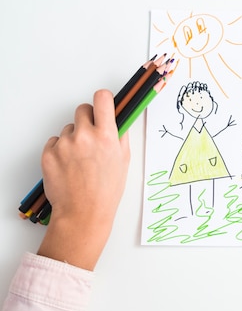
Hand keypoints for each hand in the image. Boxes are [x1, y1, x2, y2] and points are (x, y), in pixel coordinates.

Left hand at [37, 90, 129, 270]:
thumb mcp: (124, 160)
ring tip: (80, 160)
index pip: (102, 98)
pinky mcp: (48, 153)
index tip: (103, 104)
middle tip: (91, 136)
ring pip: (68, 128)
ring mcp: (64, 144)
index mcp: (107, 136)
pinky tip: (69, 166)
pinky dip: (61, 150)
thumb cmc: (106, 190)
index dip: (103, 99)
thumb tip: (117, 118)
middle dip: (88, 119)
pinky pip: (54, 142)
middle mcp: (84, 136)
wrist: (84, 213)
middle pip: (83, 109)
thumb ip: (119, 135)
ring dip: (74, 138)